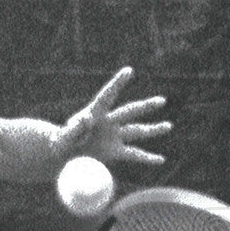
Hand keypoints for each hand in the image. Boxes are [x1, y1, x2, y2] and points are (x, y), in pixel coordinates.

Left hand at [54, 67, 171, 164]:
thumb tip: (85, 119)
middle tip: (162, 101)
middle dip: (145, 107)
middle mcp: (108, 122)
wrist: (63, 154)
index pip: (107, 95)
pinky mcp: (115, 152)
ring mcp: (114, 136)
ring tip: (168, 126)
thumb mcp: (64, 135)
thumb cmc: (61, 141)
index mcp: (94, 113)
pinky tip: (160, 160)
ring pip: (137, 131)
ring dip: (153, 130)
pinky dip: (147, 158)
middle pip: (129, 112)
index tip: (129, 70)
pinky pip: (134, 154)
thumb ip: (74, 127)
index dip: (117, 83)